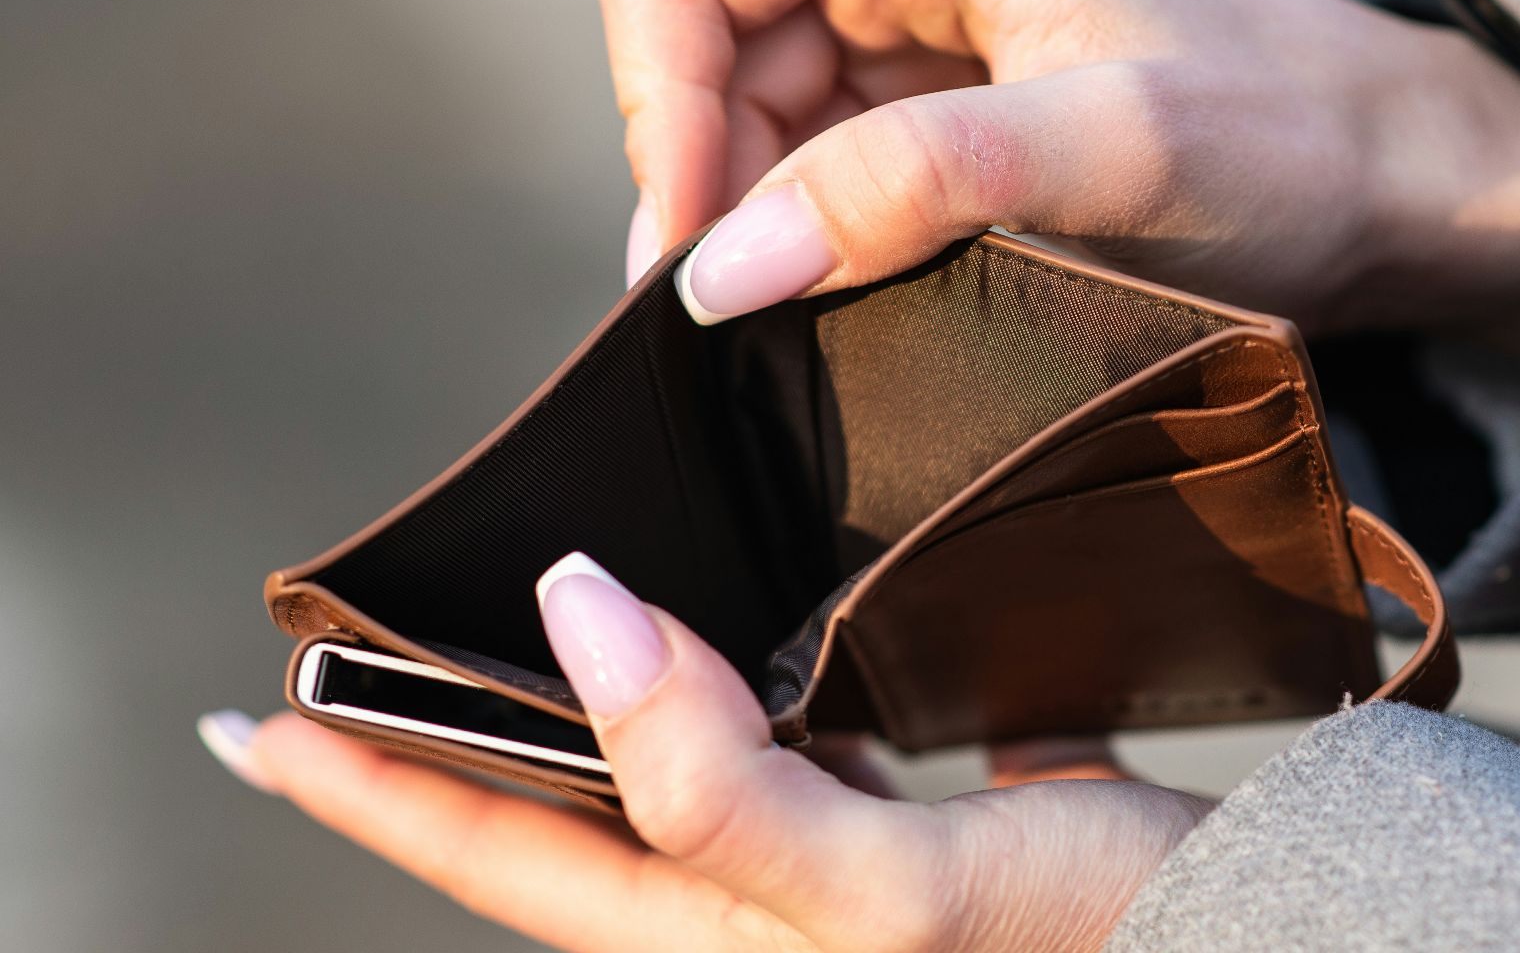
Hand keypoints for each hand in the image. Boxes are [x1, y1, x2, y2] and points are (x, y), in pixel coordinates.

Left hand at [211, 553, 1209, 951]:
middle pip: (561, 816)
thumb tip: (581, 619)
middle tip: (362, 657)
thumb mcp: (886, 892)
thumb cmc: (1078, 938)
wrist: (1243, 931)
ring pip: (660, 775)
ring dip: (578, 710)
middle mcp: (748, 905)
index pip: (495, 856)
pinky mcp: (899, 816)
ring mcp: (823, 865)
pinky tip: (738, 629)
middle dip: (451, 741)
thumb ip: (715, 782)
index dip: (366, 790)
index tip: (256, 715)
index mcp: (712, 934)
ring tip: (517, 636)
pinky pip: (778, 743)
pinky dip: (728, 684)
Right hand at [598, 0, 1519, 331]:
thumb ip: (917, 184)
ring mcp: (921, 58)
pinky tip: (857, 315)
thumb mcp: (1116, 148)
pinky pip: (821, 186)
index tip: (707, 243)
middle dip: (704, 184)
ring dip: (757, 232)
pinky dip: (814, 255)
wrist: (1404, 190)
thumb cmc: (1297, 136)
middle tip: (748, 315)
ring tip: (811, 324)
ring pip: (750, 134)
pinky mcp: (951, 138)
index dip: (659, 96)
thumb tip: (727, 265)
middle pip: (698, 56)